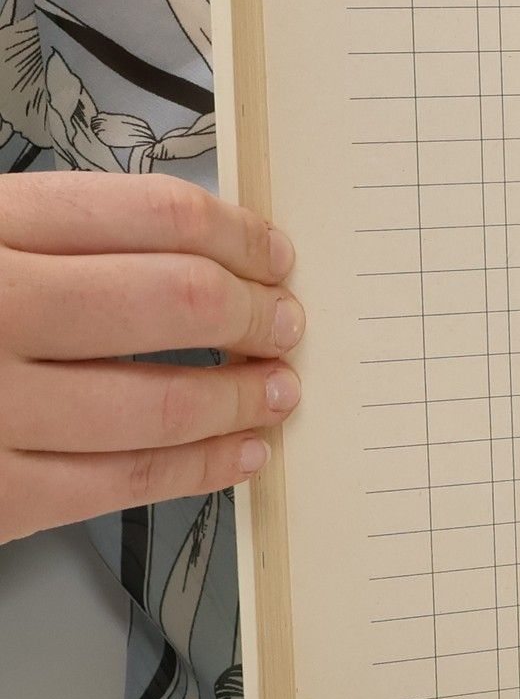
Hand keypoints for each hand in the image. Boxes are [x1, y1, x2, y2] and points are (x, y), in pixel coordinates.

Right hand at [0, 172, 303, 542]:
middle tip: (289, 323)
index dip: (238, 235)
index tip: (273, 254)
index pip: (152, 215)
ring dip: (244, 397)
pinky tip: (238, 452)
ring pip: (161, 402)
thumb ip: (51, 236)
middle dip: (256, 314)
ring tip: (279, 389)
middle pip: (176, 300)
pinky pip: (120, 483)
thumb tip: (197, 252)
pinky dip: (200, 468)